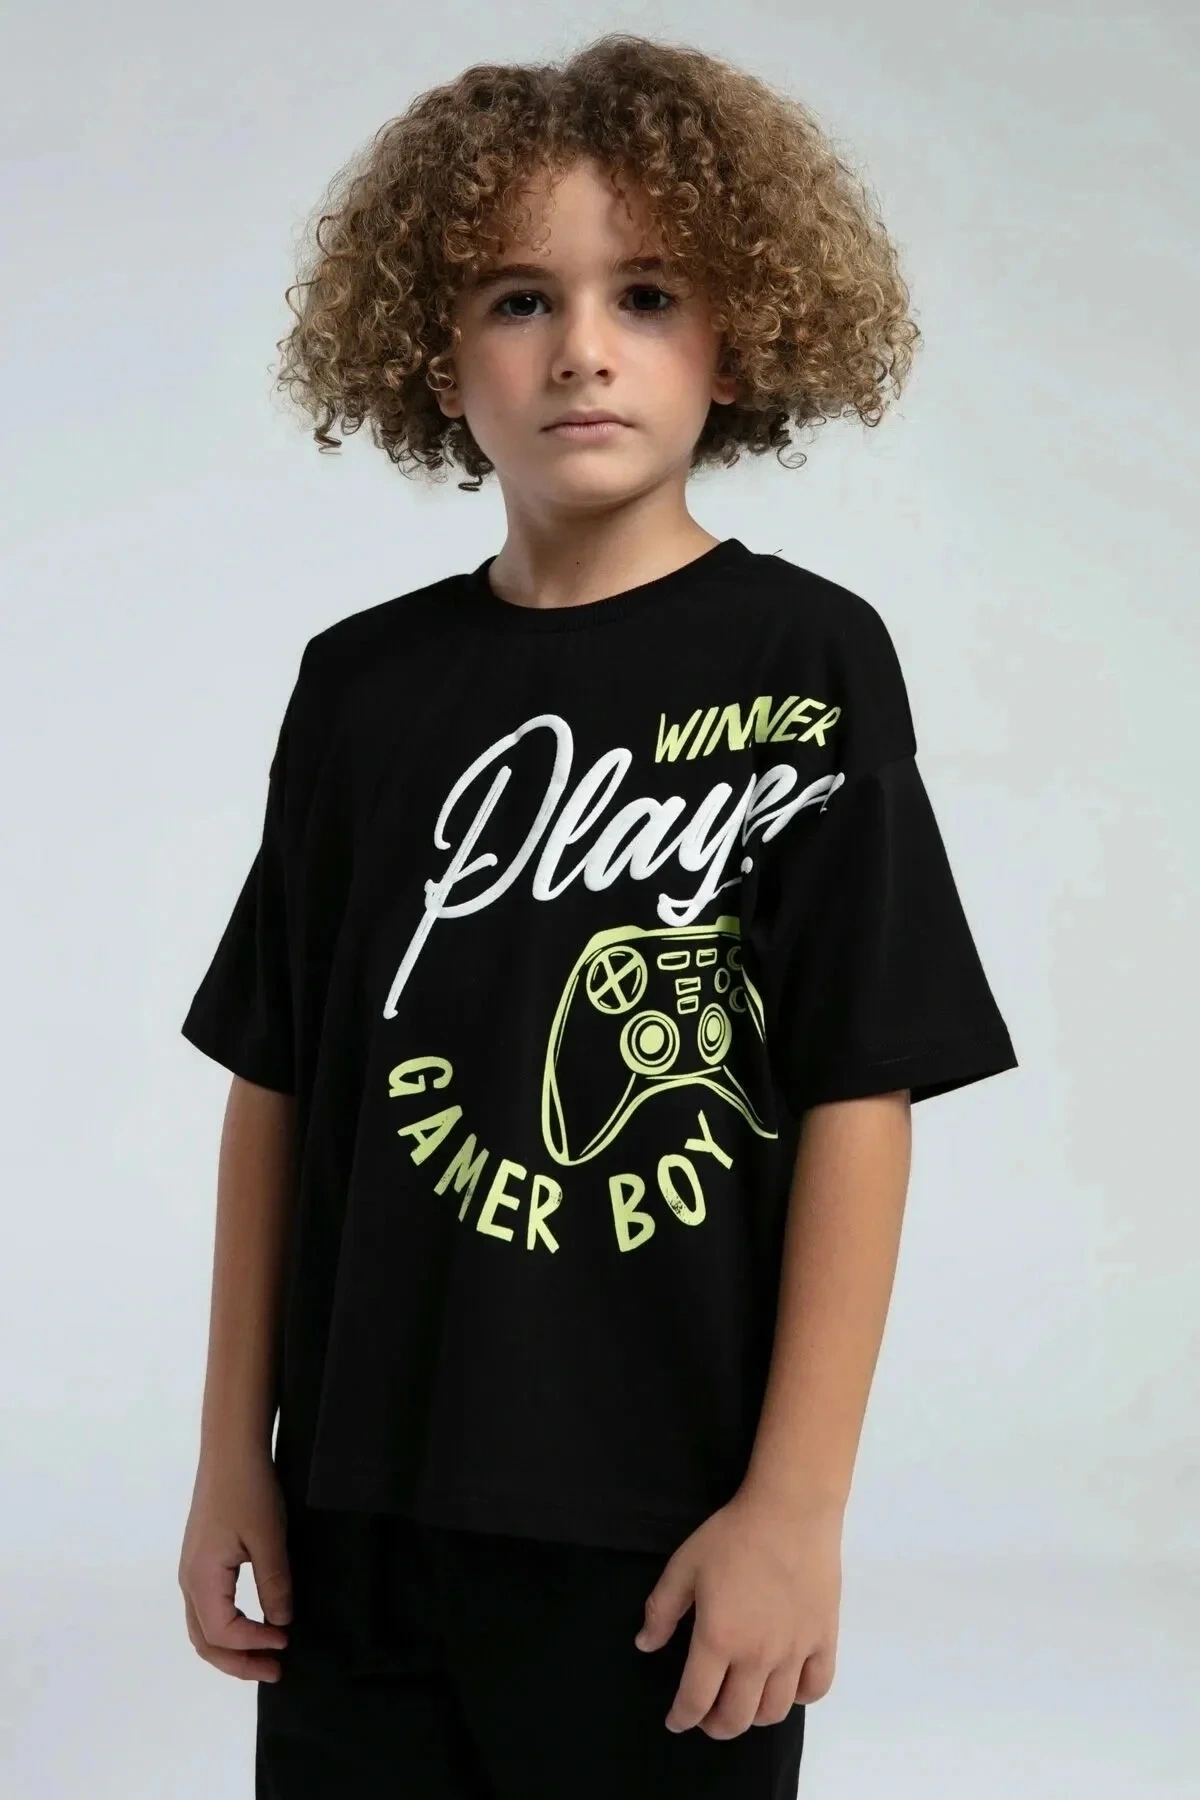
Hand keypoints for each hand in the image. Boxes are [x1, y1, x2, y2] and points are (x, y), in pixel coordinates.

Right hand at [178, 1448, 292, 1680]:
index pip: (223, 1632)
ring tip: (264, 1657)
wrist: (230, 1450)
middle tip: (276, 1671)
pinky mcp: (200, 1560)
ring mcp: (191, 1570)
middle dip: (238, 1663)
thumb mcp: (269, 1538)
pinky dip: (226, 1630)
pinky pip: (206, 1610)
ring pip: (202, 1629)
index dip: (254, 1644)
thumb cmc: (249, 1490)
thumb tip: (281, 1622)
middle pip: (204, 1641)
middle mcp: (189, 1580)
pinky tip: (251, 1626)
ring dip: (231, 1650)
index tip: (286, 1641)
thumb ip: (274, 1583)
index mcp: (201, 1578)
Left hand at [634, 1486, 841, 1736]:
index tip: (676, 1721)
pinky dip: (800, 1698)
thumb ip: (661, 1609)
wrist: (790, 1511)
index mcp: (718, 1639)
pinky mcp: (824, 1639)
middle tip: (708, 1715)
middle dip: (716, 1726)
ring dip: (754, 1717)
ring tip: (744, 1702)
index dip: (682, 1717)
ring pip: (775, 1711)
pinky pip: (816, 1689)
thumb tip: (645, 1645)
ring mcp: (795, 1652)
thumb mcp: (685, 1565)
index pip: (696, 1699)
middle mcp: (757, 1656)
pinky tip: (787, 1685)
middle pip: (737, 1718)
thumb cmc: (733, 1535)